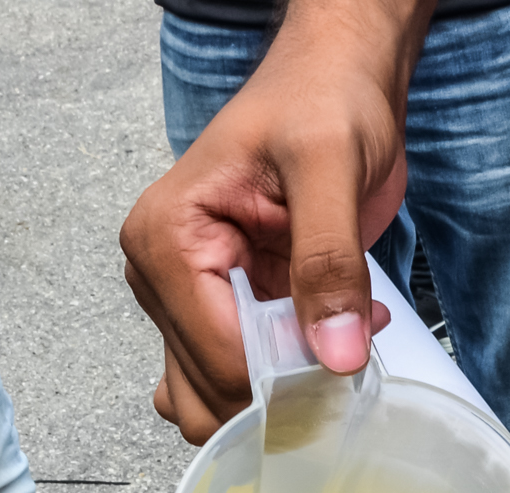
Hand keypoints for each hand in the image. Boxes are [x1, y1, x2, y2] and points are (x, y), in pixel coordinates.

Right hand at [119, 11, 411, 443]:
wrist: (336, 78)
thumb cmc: (323, 99)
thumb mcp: (331, 165)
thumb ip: (329, 260)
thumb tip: (336, 354)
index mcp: (166, 239)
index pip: (217, 355)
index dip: (285, 375)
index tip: (344, 359)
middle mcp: (161, 274)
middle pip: (213, 387)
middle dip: (284, 387)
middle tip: (348, 350)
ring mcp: (188, 297)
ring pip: (216, 398)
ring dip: (283, 391)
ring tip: (338, 338)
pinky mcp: (222, 308)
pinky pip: (239, 377)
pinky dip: (285, 379)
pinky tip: (328, 336)